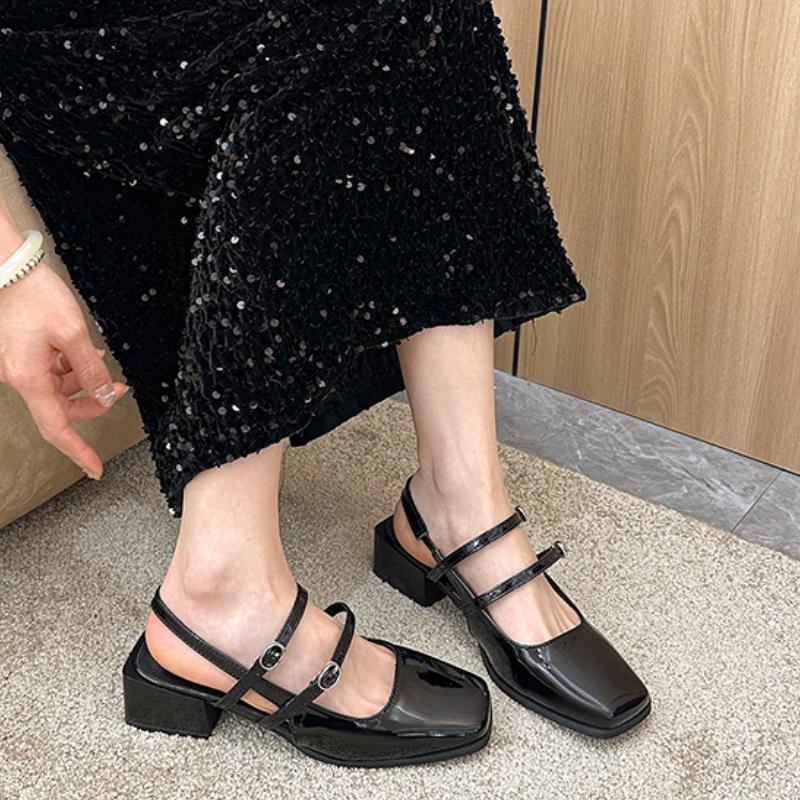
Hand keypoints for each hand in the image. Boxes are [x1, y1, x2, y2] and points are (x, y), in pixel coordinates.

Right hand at [0, 259, 128, 478]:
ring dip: (83, 382)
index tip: (95, 469)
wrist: (10, 269)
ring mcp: (20, 366)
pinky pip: (50, 371)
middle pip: (61, 409)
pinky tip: (85, 353)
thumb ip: (91, 369)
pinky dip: (70, 367)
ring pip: (58, 388)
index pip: (57, 428)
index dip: (78, 451)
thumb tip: (105, 395)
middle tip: (119, 390)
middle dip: (92, 403)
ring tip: (101, 363)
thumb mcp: (73, 334)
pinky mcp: (22, 355)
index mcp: (30, 379)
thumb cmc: (35, 297)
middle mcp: (21, 377)